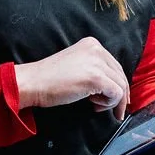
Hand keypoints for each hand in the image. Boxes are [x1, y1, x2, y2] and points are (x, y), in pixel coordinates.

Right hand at [14, 37, 129, 118]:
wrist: (33, 83)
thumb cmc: (50, 79)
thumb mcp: (76, 65)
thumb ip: (94, 68)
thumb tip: (113, 85)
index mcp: (92, 44)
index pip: (114, 65)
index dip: (118, 83)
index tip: (116, 98)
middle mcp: (97, 49)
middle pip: (120, 75)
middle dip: (120, 95)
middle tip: (116, 110)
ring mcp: (97, 63)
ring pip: (120, 85)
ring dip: (112, 101)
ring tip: (96, 106)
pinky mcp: (96, 78)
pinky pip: (116, 94)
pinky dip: (108, 103)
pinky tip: (93, 104)